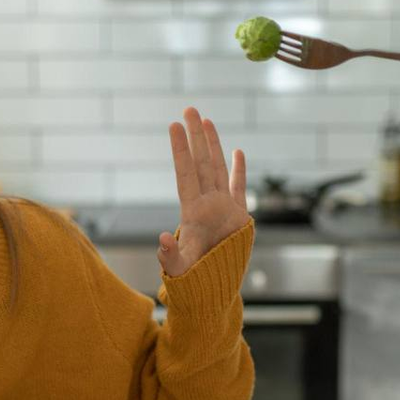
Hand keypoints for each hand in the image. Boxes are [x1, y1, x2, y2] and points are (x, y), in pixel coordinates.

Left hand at [158, 107, 249, 276]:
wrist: (215, 289)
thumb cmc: (193, 281)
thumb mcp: (178, 270)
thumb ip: (169, 256)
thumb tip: (160, 239)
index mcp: (192, 212)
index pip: (185, 173)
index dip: (180, 150)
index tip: (173, 126)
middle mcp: (207, 204)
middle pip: (200, 162)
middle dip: (195, 136)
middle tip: (189, 109)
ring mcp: (223, 208)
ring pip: (218, 168)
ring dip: (213, 145)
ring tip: (207, 121)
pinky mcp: (239, 217)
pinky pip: (238, 188)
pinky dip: (238, 170)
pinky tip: (237, 151)